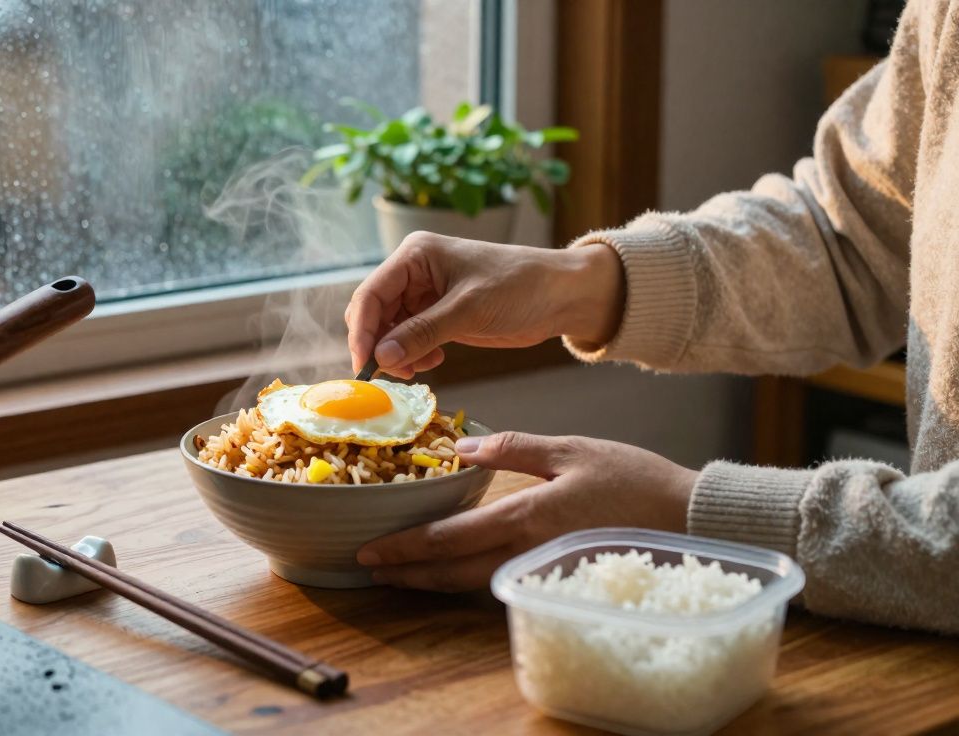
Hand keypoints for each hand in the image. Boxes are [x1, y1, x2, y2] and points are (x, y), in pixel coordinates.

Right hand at [345, 231, 624, 378]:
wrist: (561, 296)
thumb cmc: (520, 287)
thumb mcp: (468, 310)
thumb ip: (422, 333)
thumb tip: (382, 357)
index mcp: (415, 255)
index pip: (371, 294)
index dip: (362, 331)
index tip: (364, 365)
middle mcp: (414, 272)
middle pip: (374, 312)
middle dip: (378, 344)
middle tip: (390, 375)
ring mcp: (425, 294)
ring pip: (389, 329)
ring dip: (396, 353)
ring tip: (417, 370)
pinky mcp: (439, 315)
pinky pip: (409, 338)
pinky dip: (413, 354)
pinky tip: (433, 361)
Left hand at [356, 432, 696, 591]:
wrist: (689, 521)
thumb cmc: (636, 481)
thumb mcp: (573, 450)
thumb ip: (515, 449)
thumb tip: (462, 446)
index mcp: (527, 518)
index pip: (451, 540)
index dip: (406, 548)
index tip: (371, 551)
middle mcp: (528, 553)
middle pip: (453, 573)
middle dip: (408, 573)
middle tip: (370, 568)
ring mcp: (543, 570)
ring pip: (474, 584)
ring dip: (433, 581)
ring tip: (400, 574)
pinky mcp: (557, 576)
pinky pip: (502, 582)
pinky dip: (468, 579)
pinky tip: (453, 571)